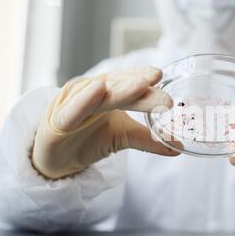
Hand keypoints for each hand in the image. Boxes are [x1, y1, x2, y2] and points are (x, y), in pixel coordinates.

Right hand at [32, 67, 179, 179]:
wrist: (56, 159)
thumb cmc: (88, 139)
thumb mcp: (122, 138)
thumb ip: (148, 139)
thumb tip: (178, 146)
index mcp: (107, 93)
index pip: (129, 85)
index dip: (144, 79)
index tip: (162, 76)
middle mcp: (90, 92)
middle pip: (117, 87)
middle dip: (138, 83)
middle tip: (158, 78)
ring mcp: (73, 103)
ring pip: (98, 95)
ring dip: (119, 88)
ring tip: (140, 84)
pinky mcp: (58, 120)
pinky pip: (73, 110)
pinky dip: (84, 99)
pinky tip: (98, 89)